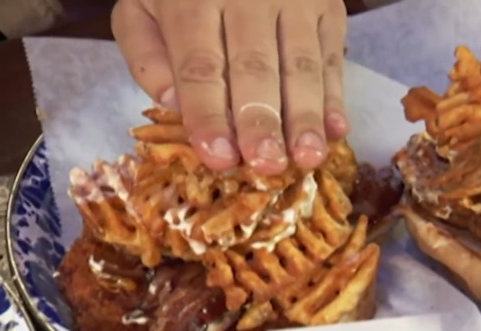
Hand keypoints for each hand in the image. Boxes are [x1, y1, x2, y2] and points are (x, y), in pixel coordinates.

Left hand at [112, 0, 348, 173]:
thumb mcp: (143, 7)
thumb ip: (147, 56)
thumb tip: (174, 106)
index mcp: (193, 0)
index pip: (201, 67)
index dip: (210, 115)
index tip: (219, 157)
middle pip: (254, 68)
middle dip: (261, 120)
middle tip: (267, 164)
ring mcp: (295, 1)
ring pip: (301, 65)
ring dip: (306, 116)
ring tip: (307, 157)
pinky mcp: (329, 8)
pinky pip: (332, 57)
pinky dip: (336, 96)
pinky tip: (337, 131)